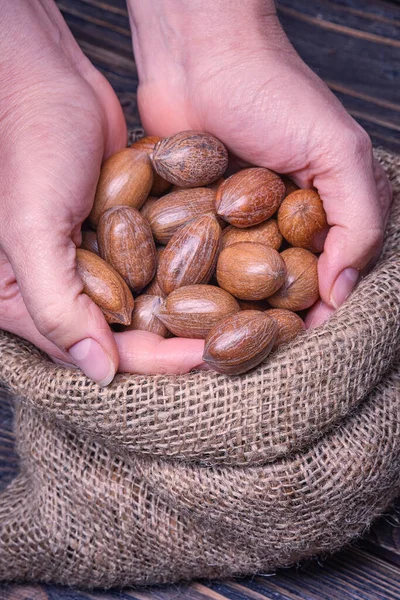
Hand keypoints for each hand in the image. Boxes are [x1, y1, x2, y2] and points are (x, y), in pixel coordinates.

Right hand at [0, 0, 204, 381]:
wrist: (49, 82)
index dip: (155, 359)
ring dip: (197, 310)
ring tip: (244, 318)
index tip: (207, 358)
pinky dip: (194, 271)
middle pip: (134, 333)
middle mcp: (71, 290)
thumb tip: (100, 373)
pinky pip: (165, 263)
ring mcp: (102, 261)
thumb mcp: (30, 232)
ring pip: (155, 301)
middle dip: (183, 340)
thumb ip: (57, 306)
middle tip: (237, 345)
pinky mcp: (129, 234)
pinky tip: (233, 276)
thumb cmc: (28, 149)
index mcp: (32, 305)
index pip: (102, 349)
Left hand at [129, 0, 391, 326]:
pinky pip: (188, 258)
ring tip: (205, 345)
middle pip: (269, 288)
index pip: (319, 280)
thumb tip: (340, 292)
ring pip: (227, 282)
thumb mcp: (337, 151)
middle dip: (259, 320)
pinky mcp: (186, 216)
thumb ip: (358, 219)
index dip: (309, 313)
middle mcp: (272, 223)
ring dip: (220, 311)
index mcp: (316, 214)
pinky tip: (173, 311)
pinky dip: (185, 284)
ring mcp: (227, 222)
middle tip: (243, 352)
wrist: (200, 53)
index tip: (294, 341)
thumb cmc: (274, 91)